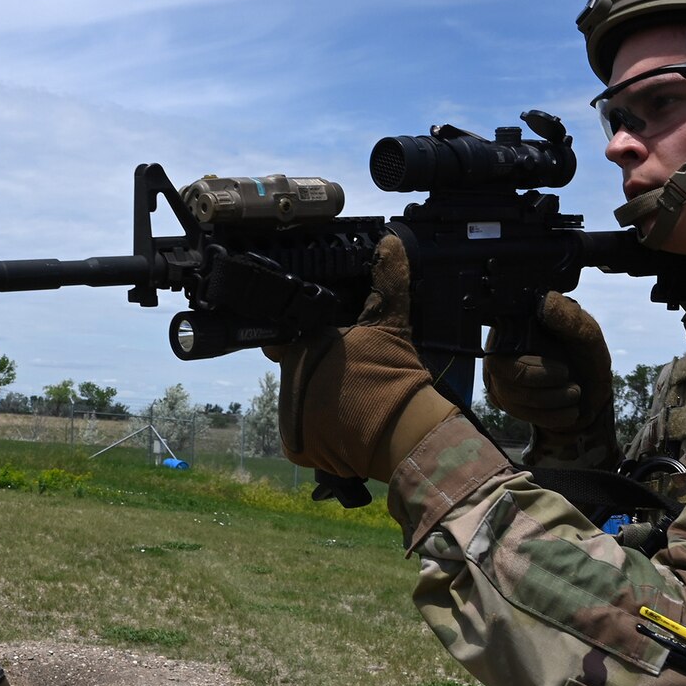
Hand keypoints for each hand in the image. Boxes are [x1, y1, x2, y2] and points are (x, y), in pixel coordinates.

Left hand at [266, 234, 457, 481]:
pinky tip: (339, 422)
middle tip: (344, 373)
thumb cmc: (393, 374)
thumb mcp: (391, 322)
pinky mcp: (293, 443)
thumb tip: (391, 242)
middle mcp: (288, 379)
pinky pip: (298, 432)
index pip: (284, 336)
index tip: (317, 340)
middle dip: (313, 368)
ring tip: (346, 399)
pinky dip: (314, 430)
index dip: (298, 336)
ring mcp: (288, 414)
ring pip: (295, 399)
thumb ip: (387, 281)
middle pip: (293, 368)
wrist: (401, 431)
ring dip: (313, 398)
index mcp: (304, 346)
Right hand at [484, 292, 617, 464]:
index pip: (502, 336)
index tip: (564, 370)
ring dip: (549, 399)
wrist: (594, 391)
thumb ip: (569, 318)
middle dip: (539, 380)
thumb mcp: (586, 334)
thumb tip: (545, 302)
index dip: (529, 358)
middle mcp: (500, 348)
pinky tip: (569, 411)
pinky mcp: (505, 400)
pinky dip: (548, 415)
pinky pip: (517, 412)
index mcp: (517, 324)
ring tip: (575, 393)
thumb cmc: (587, 355)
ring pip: (509, 393)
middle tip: (570, 380)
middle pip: (500, 367)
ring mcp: (499, 376)